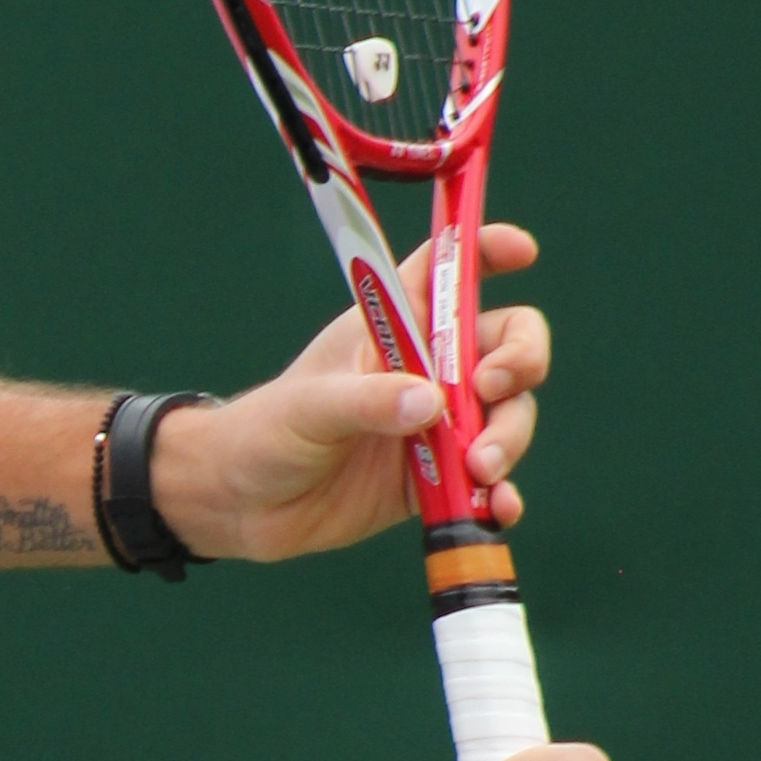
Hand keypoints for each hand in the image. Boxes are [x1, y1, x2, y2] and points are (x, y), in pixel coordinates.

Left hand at [154, 223, 550, 563]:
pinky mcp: (435, 479)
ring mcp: (435, 425)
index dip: (488, 250)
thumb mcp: (309, 408)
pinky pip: (487, 481)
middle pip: (506, 344)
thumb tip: (432, 405)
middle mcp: (425, 369)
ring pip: (506, 415)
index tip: (522, 252)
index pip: (448, 271)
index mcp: (394, 327)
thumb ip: (368, 402)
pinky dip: (501, 494)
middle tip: (491, 390)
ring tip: (481, 469)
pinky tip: (499, 510)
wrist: (239, 507)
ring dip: (509, 437)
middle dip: (520, 361)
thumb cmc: (264, 434)